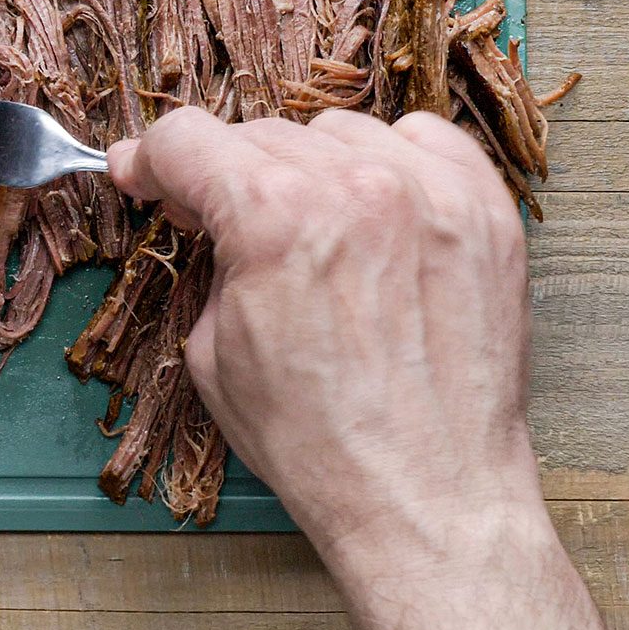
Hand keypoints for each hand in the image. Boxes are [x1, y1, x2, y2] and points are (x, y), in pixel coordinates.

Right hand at [109, 108, 628, 629]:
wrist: (426, 497)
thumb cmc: (321, 442)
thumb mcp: (214, 352)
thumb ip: (211, 259)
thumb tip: (207, 213)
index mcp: (273, 217)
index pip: (186, 138)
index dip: (148, 159)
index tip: (144, 176)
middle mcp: (354, 186)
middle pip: (257, 134)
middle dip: (225, 176)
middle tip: (218, 221)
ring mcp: (429, 193)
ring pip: (336, 132)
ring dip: (307, 169)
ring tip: (308, 228)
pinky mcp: (484, 212)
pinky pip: (423, 140)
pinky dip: (389, 162)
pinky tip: (374, 206)